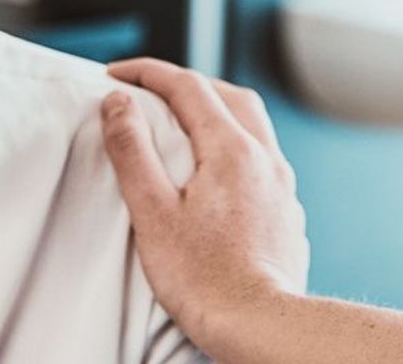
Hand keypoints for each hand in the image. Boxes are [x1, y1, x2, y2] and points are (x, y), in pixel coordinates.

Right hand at [100, 58, 309, 352]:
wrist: (262, 330)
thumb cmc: (205, 279)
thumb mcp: (152, 211)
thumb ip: (132, 149)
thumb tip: (119, 102)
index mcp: (230, 149)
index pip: (187, 86)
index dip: (147, 72)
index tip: (115, 74)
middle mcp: (264, 157)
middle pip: (227, 93)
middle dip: (186, 82)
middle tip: (150, 89)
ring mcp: (281, 185)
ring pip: (252, 122)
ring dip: (216, 108)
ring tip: (184, 120)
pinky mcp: (287, 212)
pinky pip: (263, 155)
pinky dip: (235, 142)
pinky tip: (217, 168)